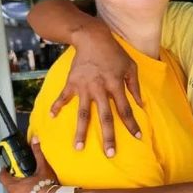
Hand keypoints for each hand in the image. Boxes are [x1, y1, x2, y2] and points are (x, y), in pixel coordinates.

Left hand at [0, 136, 58, 192]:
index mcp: (13, 187)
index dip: (4, 173)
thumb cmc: (46, 187)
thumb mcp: (43, 169)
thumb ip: (38, 154)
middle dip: (16, 186)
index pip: (3, 178)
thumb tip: (35, 138)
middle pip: (11, 190)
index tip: (7, 169)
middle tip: (26, 182)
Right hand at [51, 24, 141, 156]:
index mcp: (116, 85)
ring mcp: (84, 87)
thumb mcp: (130, 67)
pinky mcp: (72, 82)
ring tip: (78, 147)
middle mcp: (100, 89)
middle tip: (110, 154)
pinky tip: (52, 116)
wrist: (92, 38)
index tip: (137, 138)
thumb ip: (135, 86)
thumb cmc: (114, 53)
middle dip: (108, 136)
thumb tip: (141, 105)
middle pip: (105, 117)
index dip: (132, 124)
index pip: (125, 109)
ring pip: (83, 113)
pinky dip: (57, 106)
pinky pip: (64, 97)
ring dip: (81, 131)